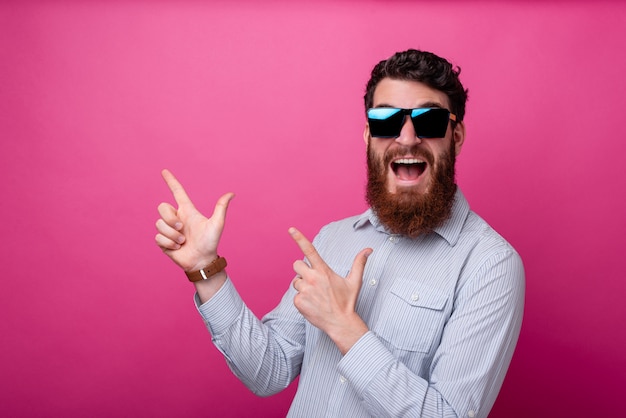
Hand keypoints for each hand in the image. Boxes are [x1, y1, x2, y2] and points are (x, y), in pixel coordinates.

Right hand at [155, 169, 233, 271]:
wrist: (202, 261)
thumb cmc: (210, 242)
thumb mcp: (217, 224)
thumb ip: (221, 207)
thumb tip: (232, 193)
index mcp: (187, 211)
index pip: (177, 192)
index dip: (171, 181)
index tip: (164, 171)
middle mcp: (176, 218)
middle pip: (162, 207)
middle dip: (170, 218)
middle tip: (181, 227)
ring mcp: (168, 229)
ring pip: (159, 224)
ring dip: (173, 234)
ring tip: (183, 241)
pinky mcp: (163, 241)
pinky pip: (158, 237)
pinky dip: (169, 243)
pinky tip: (177, 247)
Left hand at [289, 227, 371, 353]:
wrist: (340, 323)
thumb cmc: (347, 301)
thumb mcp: (354, 281)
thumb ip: (359, 263)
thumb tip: (368, 250)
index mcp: (323, 270)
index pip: (309, 250)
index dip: (299, 238)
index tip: (290, 229)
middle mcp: (312, 278)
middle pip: (296, 265)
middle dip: (302, 270)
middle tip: (314, 280)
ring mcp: (304, 290)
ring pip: (295, 281)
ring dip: (302, 286)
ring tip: (316, 295)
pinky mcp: (298, 302)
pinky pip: (295, 296)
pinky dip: (302, 299)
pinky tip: (313, 304)